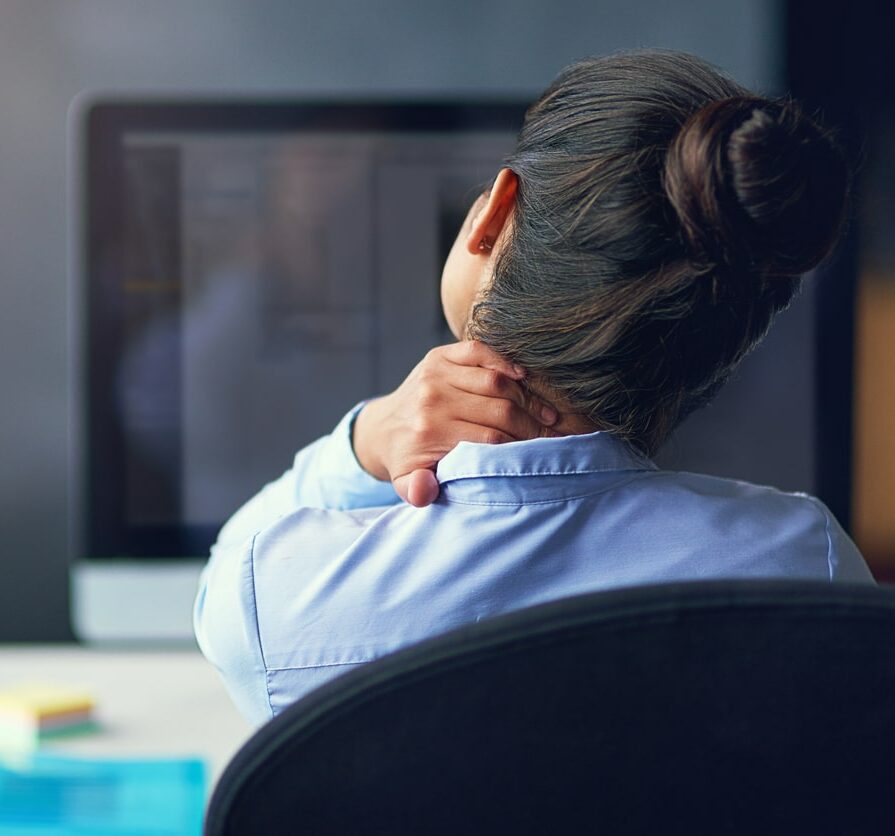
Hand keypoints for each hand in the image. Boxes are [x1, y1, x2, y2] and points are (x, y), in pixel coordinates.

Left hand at [352, 341, 557, 506]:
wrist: (382, 428)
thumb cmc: (406, 459)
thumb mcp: (407, 483)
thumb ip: (417, 491)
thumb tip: (426, 490)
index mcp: (429, 431)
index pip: (490, 438)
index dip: (520, 446)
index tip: (541, 455)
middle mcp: (432, 399)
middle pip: (499, 409)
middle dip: (531, 425)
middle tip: (552, 436)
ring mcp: (436, 373)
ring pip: (496, 381)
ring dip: (527, 397)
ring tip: (546, 415)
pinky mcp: (439, 355)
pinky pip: (479, 351)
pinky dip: (505, 361)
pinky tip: (524, 377)